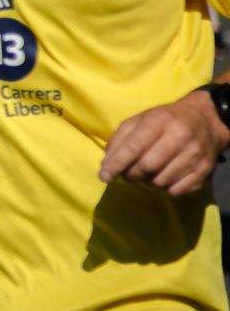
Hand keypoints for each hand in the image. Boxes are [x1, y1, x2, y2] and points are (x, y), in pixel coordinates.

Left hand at [99, 91, 229, 196]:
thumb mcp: (140, 120)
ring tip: (148, 173)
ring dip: (148, 182)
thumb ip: (120, 139)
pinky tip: (164, 177)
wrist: (206, 120)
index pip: (133, 147)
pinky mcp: (206, 170)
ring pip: (161, 181)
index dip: (116, 164)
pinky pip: (177, 190)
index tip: (104, 176)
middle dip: (131, 175)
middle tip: (128, 174)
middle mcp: (179, 137)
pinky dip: (165, 189)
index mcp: (159, 121)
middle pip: (147, 167)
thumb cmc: (165, 120)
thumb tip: (106, 164)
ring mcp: (195, 155)